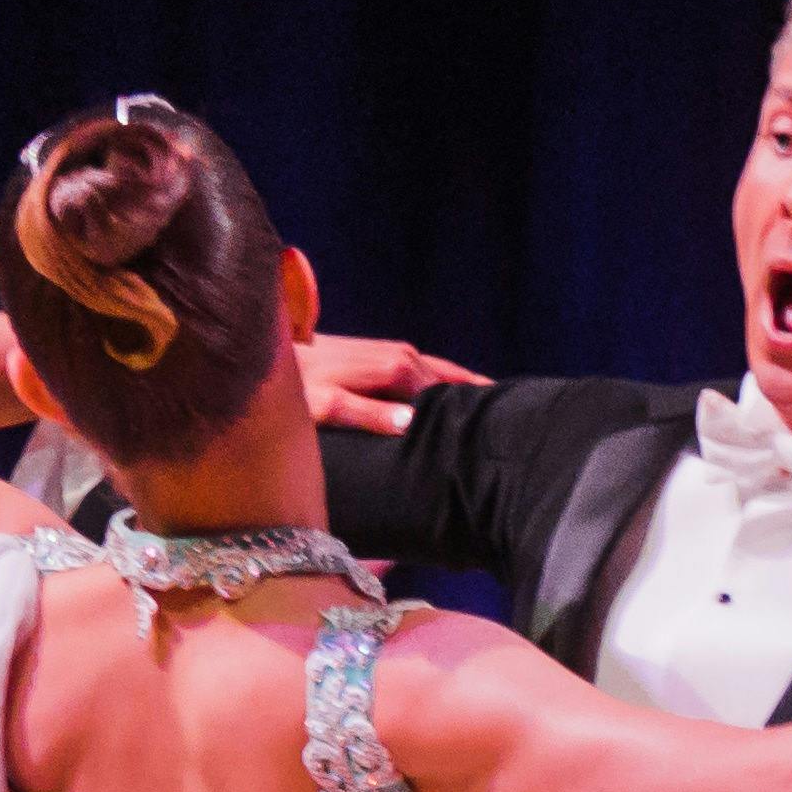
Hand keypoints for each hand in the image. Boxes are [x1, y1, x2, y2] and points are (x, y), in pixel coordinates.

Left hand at [295, 334, 487, 439]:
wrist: (279, 350)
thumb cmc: (300, 386)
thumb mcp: (327, 406)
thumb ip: (368, 414)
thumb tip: (409, 422)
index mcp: (399, 369)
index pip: (450, 396)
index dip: (471, 418)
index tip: (497, 441)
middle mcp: (407, 356)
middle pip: (456, 385)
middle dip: (481, 405)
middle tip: (513, 434)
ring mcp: (402, 352)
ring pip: (449, 376)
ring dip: (472, 393)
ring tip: (502, 418)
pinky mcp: (394, 353)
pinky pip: (436, 371)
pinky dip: (456, 385)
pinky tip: (469, 398)